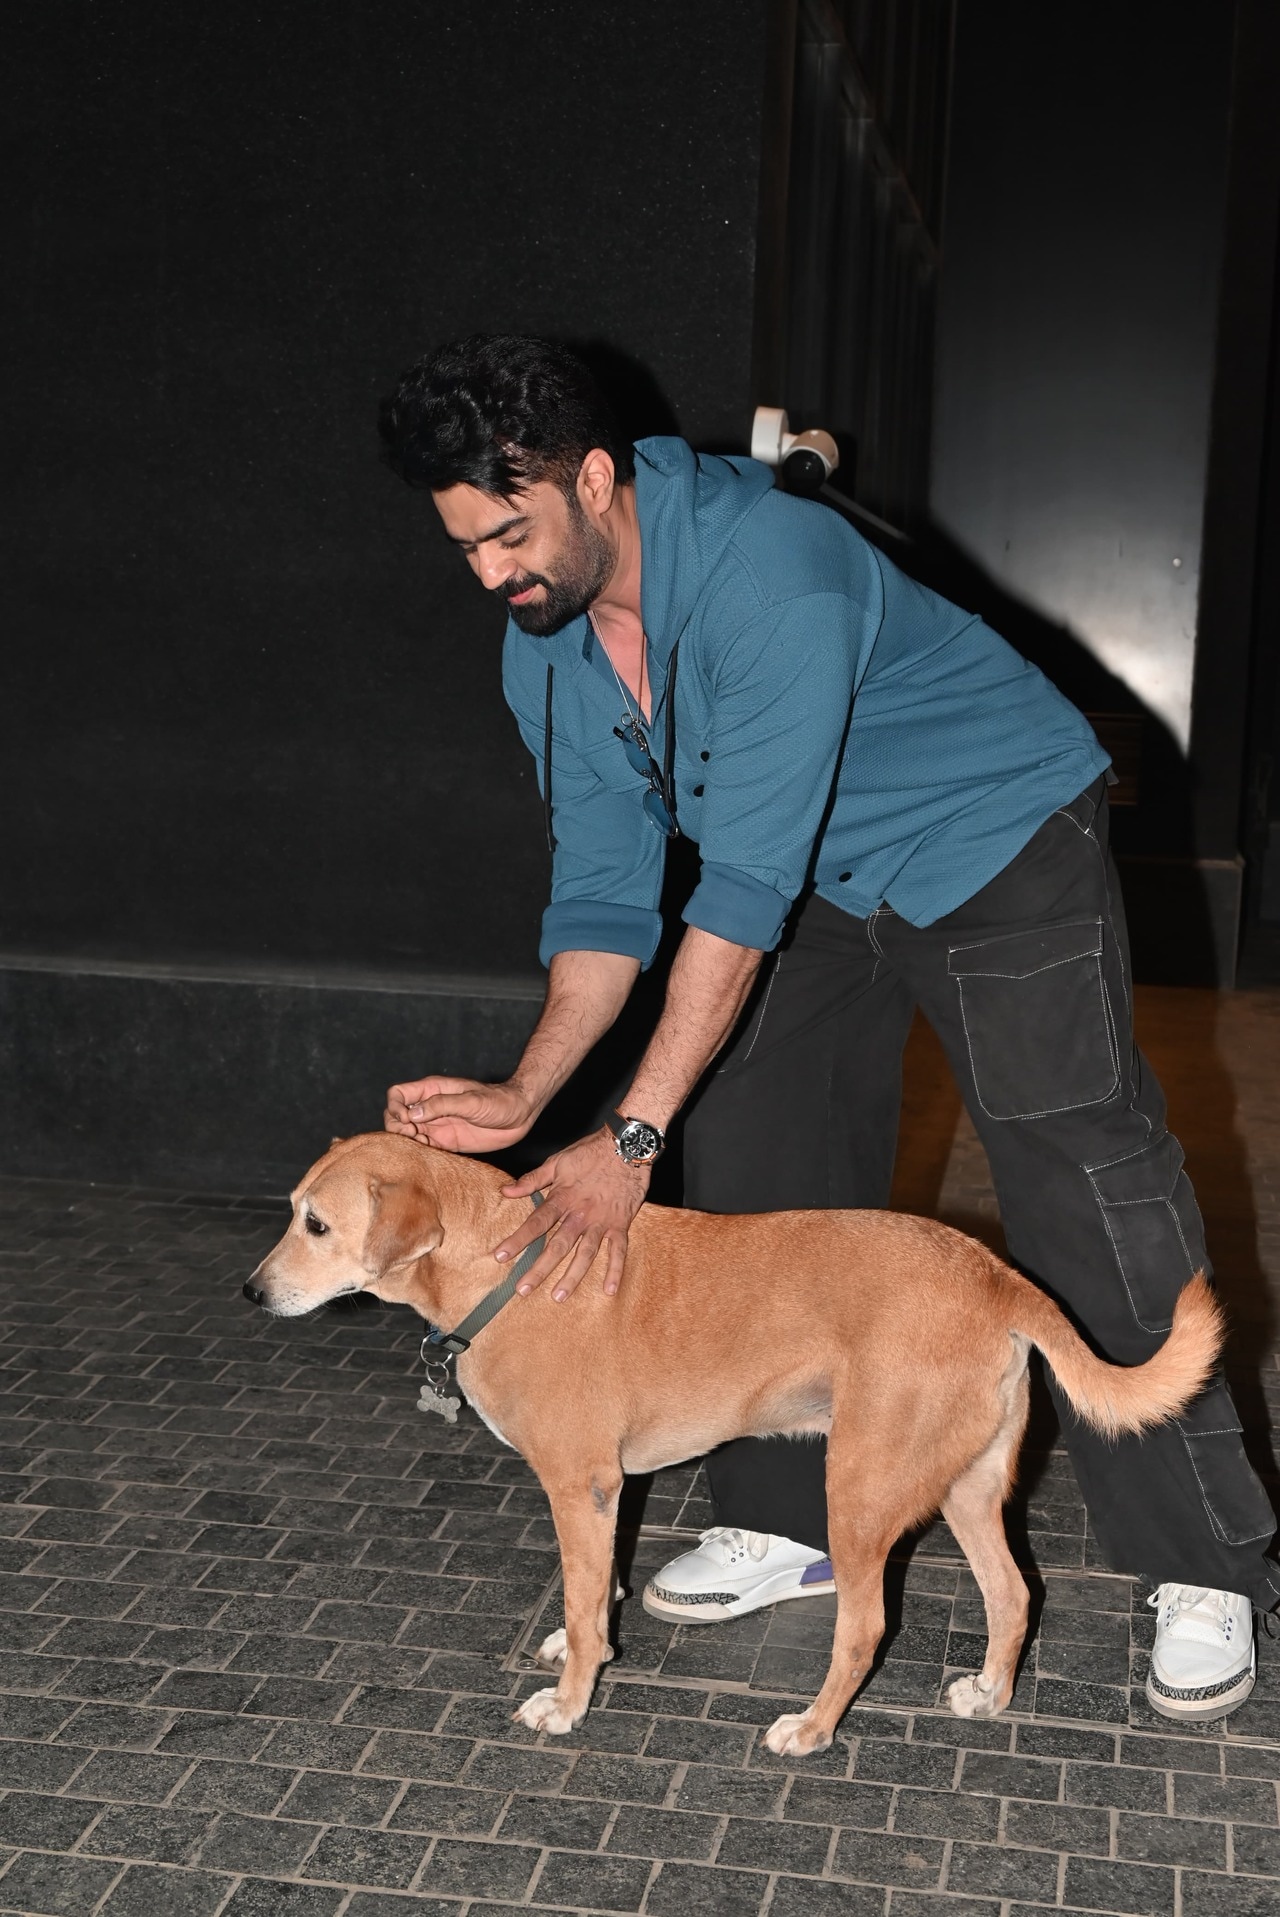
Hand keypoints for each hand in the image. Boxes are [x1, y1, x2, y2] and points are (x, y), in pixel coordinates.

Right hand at [384, 1076, 535, 1152]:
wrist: (520, 1114)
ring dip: (408, 1142)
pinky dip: (420, 1152)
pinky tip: (431, 1154)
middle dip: (398, 1128)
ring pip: (407, 1134)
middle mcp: (430, 1107)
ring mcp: (437, 1125)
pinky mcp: (446, 1142)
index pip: (397, 1094)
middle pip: (396, 1116)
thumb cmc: (499, 1101)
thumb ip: (442, 1105)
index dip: (394, 1107)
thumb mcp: (471, 1101)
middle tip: (415, 1136)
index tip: (407, 1120)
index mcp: (432, 1090)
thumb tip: (413, 1113)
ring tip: (425, 1146)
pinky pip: (423, 1148)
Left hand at [495, 1128, 648, 1300]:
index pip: (535, 1223)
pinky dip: (615, 1270)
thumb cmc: (590, 1152)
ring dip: (572, 1276)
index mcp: (562, 1199)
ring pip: (585, 1254)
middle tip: (522, 1289)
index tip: (500, 1256)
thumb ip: (531, 1180)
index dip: (517, 1240)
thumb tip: (505, 1191)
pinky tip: (609, 1290)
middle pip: (557, 1246)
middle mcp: (580, 1214)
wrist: (626, 1145)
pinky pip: (618, 1250)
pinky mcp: (620, 1223)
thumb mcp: (557, 1162)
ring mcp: (601, 1221)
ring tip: (559, 1296)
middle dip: (539, 1269)